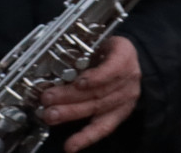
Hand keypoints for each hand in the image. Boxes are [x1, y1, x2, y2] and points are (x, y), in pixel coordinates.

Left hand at [38, 36, 141, 152]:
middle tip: (47, 98)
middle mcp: (127, 80)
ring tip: (50, 115)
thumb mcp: (103, 39)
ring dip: (70, 113)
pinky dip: (86, 137)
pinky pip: (103, 128)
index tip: (80, 82)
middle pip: (98, 92)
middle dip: (70, 96)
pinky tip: (71, 145)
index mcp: (124, 56)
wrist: (133, 61)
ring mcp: (124, 100)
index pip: (112, 69)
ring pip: (96, 109)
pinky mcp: (119, 115)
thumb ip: (86, 47)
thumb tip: (55, 54)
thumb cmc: (110, 49)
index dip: (96, 78)